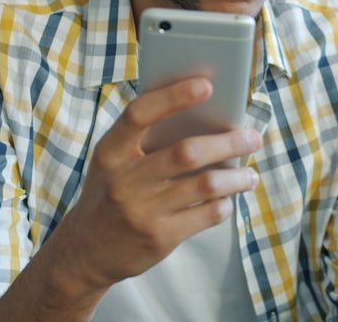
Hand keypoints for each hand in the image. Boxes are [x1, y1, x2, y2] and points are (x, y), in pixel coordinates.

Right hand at [48, 77, 262, 296]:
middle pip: (186, 152)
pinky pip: (205, 215)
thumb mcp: (113, 162)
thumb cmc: (110, 193)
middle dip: (227, 142)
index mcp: (110, 152)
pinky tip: (227, 200)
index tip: (206, 84)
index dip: (173, 96)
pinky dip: (223, 204)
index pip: (140, 114)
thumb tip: (204, 114)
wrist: (86, 252)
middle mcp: (124, 180)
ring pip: (204, 185)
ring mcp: (141, 211)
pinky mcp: (159, 238)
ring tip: (249, 175)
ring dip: (235, 177)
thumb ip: (144, 140)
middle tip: (252, 137)